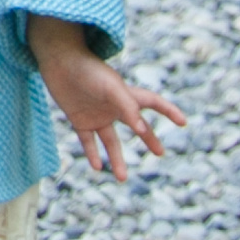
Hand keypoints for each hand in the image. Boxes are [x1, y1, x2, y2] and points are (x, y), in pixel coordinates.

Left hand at [28, 17, 185, 178]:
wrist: (57, 60)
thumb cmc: (87, 69)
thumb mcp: (112, 87)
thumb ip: (128, 107)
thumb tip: (142, 129)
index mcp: (125, 95)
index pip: (153, 103)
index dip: (168, 111)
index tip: (183, 122)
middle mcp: (113, 107)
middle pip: (136, 125)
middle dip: (148, 138)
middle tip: (160, 153)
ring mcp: (96, 114)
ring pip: (111, 141)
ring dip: (116, 158)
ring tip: (122, 179)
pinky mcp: (79, 119)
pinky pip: (87, 140)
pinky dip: (92, 153)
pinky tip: (97, 167)